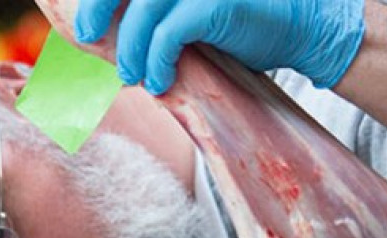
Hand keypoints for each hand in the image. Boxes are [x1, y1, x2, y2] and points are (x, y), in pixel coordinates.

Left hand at [74, 0, 367, 93]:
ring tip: (131, 75)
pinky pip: (169, 32)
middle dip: (98, 5)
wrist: (302, 30)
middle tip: (90, 35)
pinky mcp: (216, 2)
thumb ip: (155, 13)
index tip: (84, 18)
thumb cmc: (244, 24)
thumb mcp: (189, 13)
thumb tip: (105, 29)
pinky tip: (160, 81)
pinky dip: (156, 60)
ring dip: (130, 45)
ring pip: (143, 8)